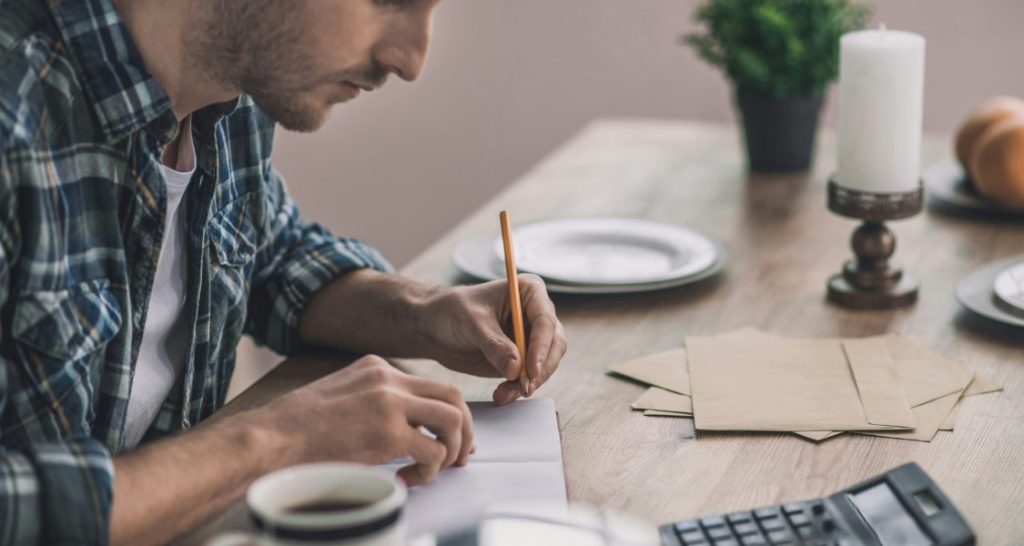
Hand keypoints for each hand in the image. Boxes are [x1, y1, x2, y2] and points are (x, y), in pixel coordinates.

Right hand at [255, 355, 473, 484]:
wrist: (271, 436)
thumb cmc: (297, 426)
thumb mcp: (341, 394)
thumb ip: (373, 401)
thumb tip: (403, 427)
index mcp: (378, 367)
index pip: (431, 385)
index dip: (447, 414)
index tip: (448, 439)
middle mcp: (389, 379)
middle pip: (453, 396)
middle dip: (463, 429)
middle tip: (459, 456)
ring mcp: (390, 403)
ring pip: (451, 420)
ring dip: (451, 450)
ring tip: (432, 470)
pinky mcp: (387, 432)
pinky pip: (432, 452)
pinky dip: (429, 470)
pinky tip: (408, 479)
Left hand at [420, 274, 567, 404]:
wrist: (435, 326)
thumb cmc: (452, 311)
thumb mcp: (471, 323)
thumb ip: (494, 345)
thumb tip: (516, 368)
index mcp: (529, 292)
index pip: (545, 319)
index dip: (542, 346)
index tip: (531, 369)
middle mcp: (535, 314)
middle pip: (554, 344)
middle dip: (541, 368)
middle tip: (525, 386)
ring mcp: (530, 338)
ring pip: (545, 364)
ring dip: (529, 383)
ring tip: (504, 394)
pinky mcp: (521, 359)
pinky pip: (529, 377)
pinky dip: (518, 389)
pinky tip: (502, 395)